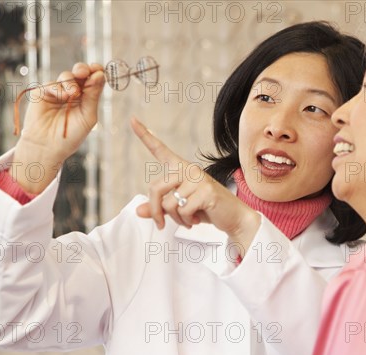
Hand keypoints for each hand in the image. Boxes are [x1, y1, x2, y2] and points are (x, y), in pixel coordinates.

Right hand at [13, 63, 104, 192]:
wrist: (48, 147)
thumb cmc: (71, 136)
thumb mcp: (88, 116)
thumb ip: (93, 95)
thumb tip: (101, 74)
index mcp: (87, 98)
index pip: (93, 80)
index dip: (96, 72)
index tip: (99, 69)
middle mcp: (73, 93)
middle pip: (80, 73)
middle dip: (83, 69)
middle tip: (85, 71)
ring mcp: (58, 92)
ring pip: (67, 76)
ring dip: (71, 81)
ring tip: (73, 93)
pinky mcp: (43, 93)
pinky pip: (53, 84)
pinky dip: (59, 88)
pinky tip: (63, 97)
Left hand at [131, 117, 260, 254]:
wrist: (233, 217)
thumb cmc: (206, 209)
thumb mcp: (179, 208)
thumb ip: (160, 208)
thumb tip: (138, 211)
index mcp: (181, 168)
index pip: (160, 150)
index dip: (144, 135)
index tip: (132, 120)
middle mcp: (189, 169)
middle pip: (156, 188)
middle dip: (156, 211)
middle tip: (161, 224)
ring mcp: (198, 179)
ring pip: (169, 203)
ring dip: (176, 218)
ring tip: (188, 219)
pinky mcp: (206, 191)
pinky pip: (184, 210)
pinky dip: (187, 220)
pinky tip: (196, 219)